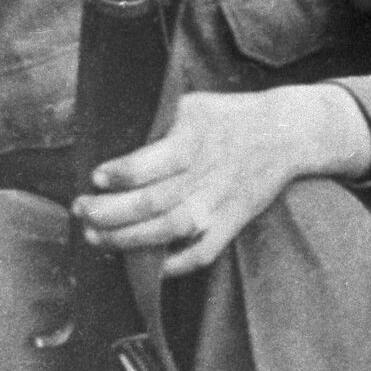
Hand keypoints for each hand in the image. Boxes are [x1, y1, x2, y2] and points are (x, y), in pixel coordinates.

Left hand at [73, 84, 370, 276]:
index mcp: (195, 139)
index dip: (120, 174)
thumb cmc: (230, 116)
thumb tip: (109, 148)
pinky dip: (173, 264)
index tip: (96, 177)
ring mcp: (220, 202)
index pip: (152, 163)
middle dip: (108, 212)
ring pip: (169, 231)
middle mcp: (207, 174)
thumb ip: (156, 126)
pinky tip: (144, 263)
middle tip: (82, 210)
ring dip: (128, 240)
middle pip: (152, 202)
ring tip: (97, 237)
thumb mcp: (192, 105)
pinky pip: (202, 252)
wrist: (288, 133)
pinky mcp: (233, 221)